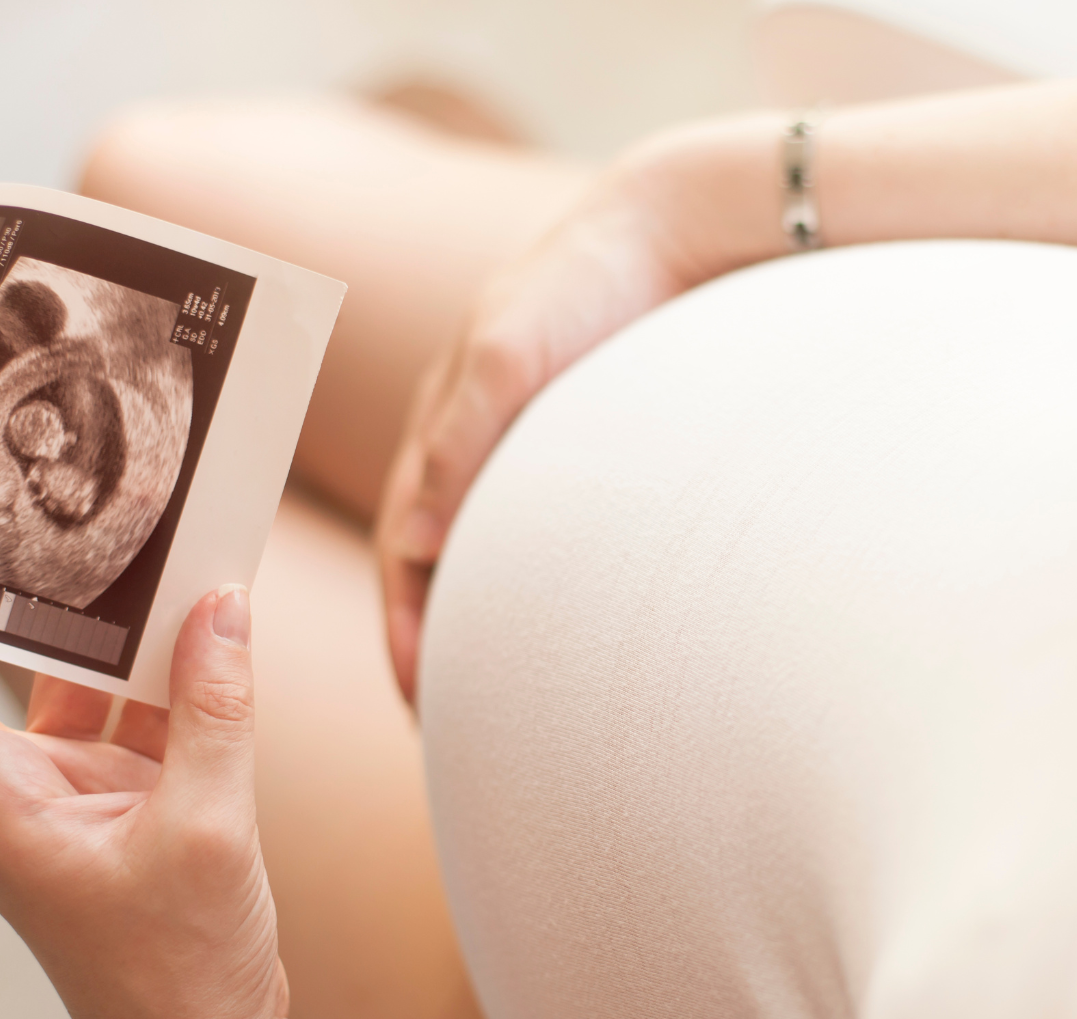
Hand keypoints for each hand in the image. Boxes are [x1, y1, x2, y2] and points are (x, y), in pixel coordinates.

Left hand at [0, 486, 310, 1018]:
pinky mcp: (136, 807)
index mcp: (3, 810)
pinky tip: (208, 623)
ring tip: (136, 537)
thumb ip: (215, 713)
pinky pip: (146, 716)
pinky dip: (177, 673)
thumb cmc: (183, 977)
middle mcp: (27, 795)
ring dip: (112, 624)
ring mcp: (82, 800)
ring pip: (82, 685)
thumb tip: (222, 610)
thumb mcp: (208, 832)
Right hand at [373, 161, 699, 701]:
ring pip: (488, 566)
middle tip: (452, 727)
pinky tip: (566, 639)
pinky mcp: (583, 463)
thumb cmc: (584, 281)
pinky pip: (544, 549)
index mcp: (440, 429)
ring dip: (484, 632)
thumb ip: (461, 441)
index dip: (404, 626)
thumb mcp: (511, 355)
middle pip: (436, 573)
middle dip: (434, 648)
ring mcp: (528, 459)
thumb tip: (411, 544)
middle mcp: (476, 451)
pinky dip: (538, 599)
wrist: (675, 233)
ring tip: (502, 702)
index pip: (401, 553)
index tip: (421, 697)